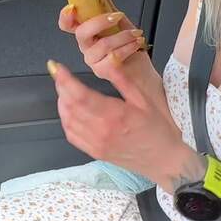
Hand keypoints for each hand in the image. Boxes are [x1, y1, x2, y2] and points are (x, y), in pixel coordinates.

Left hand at [46, 58, 186, 184]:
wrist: (163, 160)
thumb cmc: (156, 128)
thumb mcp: (143, 99)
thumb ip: (122, 80)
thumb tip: (108, 61)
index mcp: (114, 114)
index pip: (80, 94)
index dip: (65, 80)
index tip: (57, 67)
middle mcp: (101, 130)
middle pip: (70, 106)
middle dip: (61, 87)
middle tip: (58, 74)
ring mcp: (96, 143)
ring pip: (68, 121)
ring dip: (61, 103)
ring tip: (62, 89)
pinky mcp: (95, 152)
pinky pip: (72, 136)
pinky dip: (65, 121)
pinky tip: (67, 110)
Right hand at [57, 4, 149, 83]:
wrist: (142, 73)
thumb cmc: (131, 50)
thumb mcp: (121, 24)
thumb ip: (109, 10)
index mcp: (87, 34)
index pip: (67, 25)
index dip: (65, 16)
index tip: (72, 7)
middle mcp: (87, 47)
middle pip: (81, 32)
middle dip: (100, 21)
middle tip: (117, 16)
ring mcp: (93, 60)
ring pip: (103, 44)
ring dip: (124, 35)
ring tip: (136, 34)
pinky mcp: (103, 71)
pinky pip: (114, 56)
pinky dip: (129, 47)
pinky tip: (136, 43)